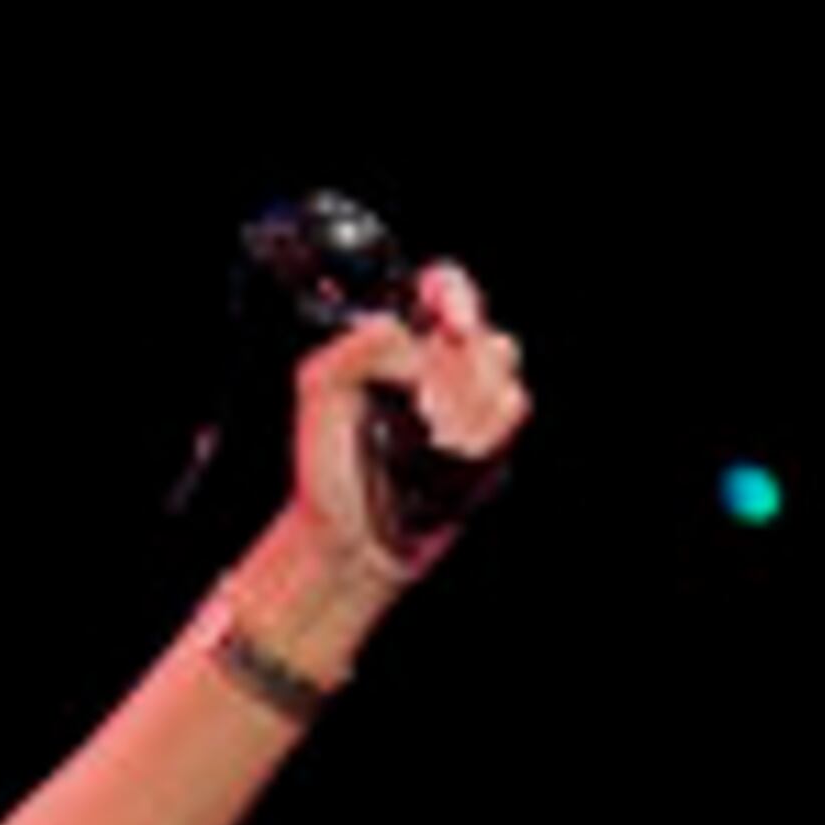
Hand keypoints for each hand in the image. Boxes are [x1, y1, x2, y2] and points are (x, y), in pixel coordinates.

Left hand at [295, 256, 529, 582]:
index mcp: (403, 337)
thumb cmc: (328, 468)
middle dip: (453, 371)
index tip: (451, 326)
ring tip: (418, 445)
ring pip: (500, 373)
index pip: (445, 286)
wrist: (349, 538)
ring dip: (460, 409)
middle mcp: (444, 359)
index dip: (456, 295)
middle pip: (482, 333)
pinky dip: (474, 437)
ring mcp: (471, 397)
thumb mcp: (319, 393)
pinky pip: (505, 416)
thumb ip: (354, 346)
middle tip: (416, 410)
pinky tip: (439, 460)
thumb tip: (399, 331)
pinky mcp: (491, 436)